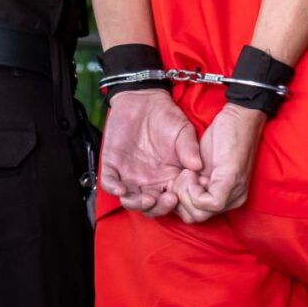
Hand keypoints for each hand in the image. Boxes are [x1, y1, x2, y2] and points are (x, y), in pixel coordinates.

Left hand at [100, 90, 202, 216]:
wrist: (143, 99)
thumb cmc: (166, 116)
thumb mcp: (183, 131)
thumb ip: (190, 148)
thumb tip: (198, 166)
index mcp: (168, 177)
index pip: (170, 200)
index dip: (175, 204)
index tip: (180, 198)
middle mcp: (149, 180)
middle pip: (151, 206)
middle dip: (158, 208)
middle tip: (166, 199)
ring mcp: (129, 175)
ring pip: (130, 199)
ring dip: (137, 204)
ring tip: (147, 199)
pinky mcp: (112, 165)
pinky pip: (110, 182)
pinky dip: (114, 188)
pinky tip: (120, 189)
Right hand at [173, 104, 266, 223]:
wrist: (240, 116)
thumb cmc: (222, 136)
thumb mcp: (204, 162)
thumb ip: (195, 181)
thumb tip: (178, 197)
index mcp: (228, 197)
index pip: (196, 215)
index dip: (181, 199)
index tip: (180, 178)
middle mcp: (233, 200)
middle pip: (195, 218)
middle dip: (180, 199)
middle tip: (182, 176)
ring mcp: (234, 194)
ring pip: (199, 214)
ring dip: (185, 194)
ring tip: (187, 172)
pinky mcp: (231, 183)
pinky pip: (208, 203)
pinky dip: (193, 190)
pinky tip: (192, 171)